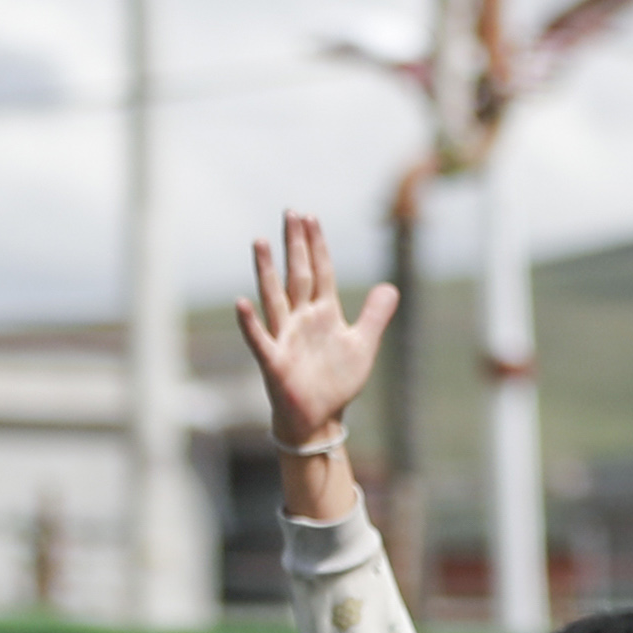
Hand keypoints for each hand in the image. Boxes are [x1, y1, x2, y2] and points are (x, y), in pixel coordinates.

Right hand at [232, 211, 394, 450]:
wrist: (319, 420)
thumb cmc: (336, 383)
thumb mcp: (363, 345)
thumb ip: (375, 315)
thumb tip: (390, 287)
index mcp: (323, 313)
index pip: (320, 270)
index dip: (317, 243)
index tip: (310, 216)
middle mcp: (301, 319)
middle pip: (298, 274)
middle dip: (295, 245)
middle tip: (289, 212)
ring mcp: (285, 338)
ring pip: (275, 297)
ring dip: (267, 271)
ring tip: (260, 241)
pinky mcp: (274, 362)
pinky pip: (260, 339)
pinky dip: (250, 322)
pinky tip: (241, 302)